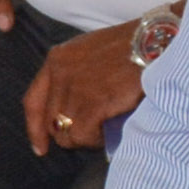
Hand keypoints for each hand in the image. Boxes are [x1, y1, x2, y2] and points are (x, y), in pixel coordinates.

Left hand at [22, 8, 167, 153]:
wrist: (155, 41)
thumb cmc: (131, 46)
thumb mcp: (90, 51)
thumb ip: (73, 75)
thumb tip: (70, 110)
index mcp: (57, 59)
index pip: (33, 101)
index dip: (34, 128)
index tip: (40, 147)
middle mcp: (60, 73)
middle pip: (51, 122)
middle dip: (69, 133)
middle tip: (92, 135)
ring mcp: (75, 88)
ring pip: (67, 133)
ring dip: (86, 138)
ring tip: (105, 131)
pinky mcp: (92, 102)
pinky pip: (84, 135)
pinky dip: (96, 140)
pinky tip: (109, 132)